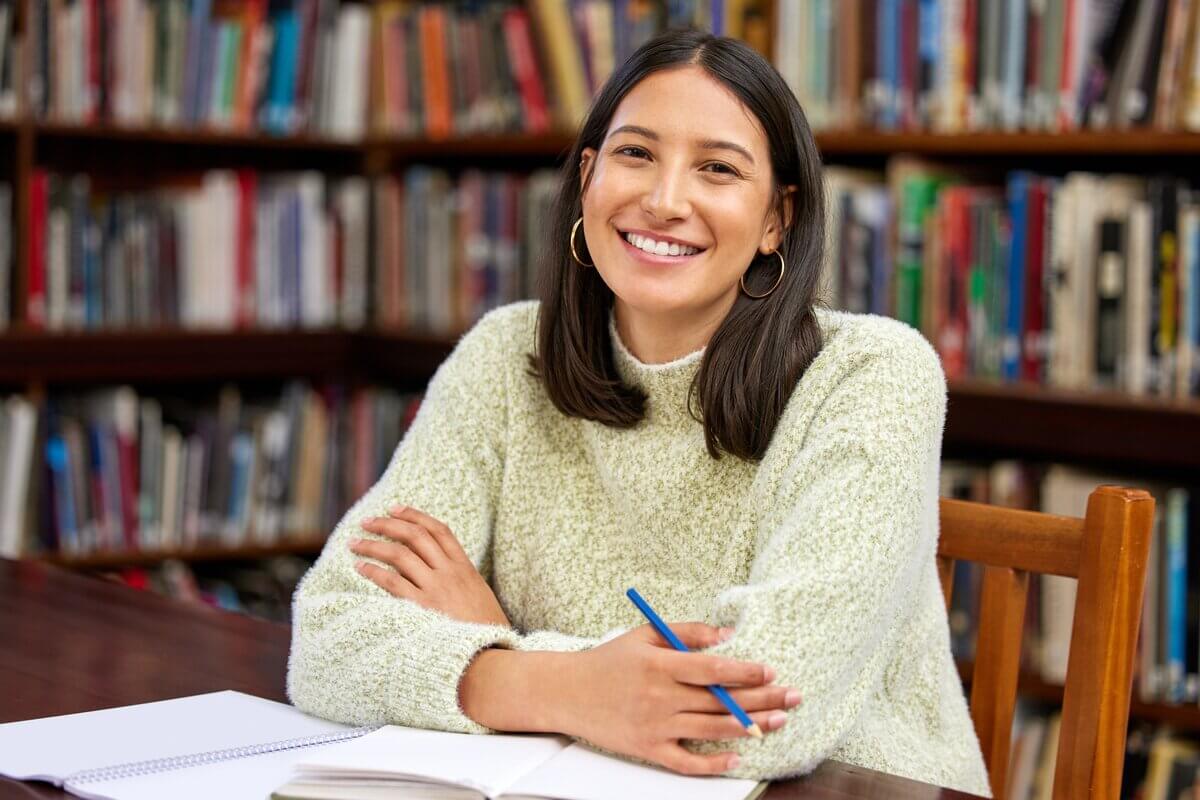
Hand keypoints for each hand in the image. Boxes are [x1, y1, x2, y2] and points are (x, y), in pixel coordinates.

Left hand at [349, 505, 510, 627]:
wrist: (490, 656)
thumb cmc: (487, 631)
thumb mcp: (481, 596)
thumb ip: (462, 581)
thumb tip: (443, 573)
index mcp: (465, 568)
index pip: (439, 530)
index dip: (415, 516)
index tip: (395, 509)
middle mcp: (450, 573)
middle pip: (416, 536)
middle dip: (388, 524)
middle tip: (367, 521)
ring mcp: (436, 589)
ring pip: (400, 554)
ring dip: (374, 545)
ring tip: (355, 543)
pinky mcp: (422, 607)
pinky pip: (392, 582)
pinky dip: (373, 571)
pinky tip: (361, 567)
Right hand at [558, 623, 801, 775]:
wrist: (567, 692)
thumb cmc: (608, 661)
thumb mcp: (643, 634)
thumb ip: (686, 632)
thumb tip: (727, 636)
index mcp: (659, 665)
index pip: (712, 669)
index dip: (745, 671)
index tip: (771, 670)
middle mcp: (659, 697)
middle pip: (720, 701)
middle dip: (762, 698)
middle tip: (792, 696)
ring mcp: (654, 726)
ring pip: (711, 730)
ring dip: (749, 727)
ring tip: (778, 721)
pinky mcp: (647, 750)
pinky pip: (686, 762)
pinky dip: (713, 763)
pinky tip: (737, 757)